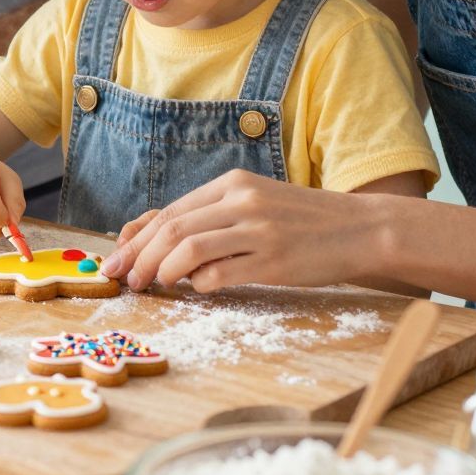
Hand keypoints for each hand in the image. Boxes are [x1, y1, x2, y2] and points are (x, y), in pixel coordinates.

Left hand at [100, 170, 392, 292]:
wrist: (360, 229)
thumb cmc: (303, 221)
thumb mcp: (254, 205)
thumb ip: (210, 218)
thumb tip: (154, 237)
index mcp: (233, 184)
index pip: (170, 211)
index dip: (136, 238)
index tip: (114, 260)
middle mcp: (242, 201)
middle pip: (173, 228)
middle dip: (138, 256)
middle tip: (122, 279)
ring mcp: (258, 230)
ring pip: (189, 248)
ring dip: (161, 270)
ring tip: (151, 286)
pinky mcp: (274, 260)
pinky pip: (222, 273)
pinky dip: (199, 283)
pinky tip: (194, 290)